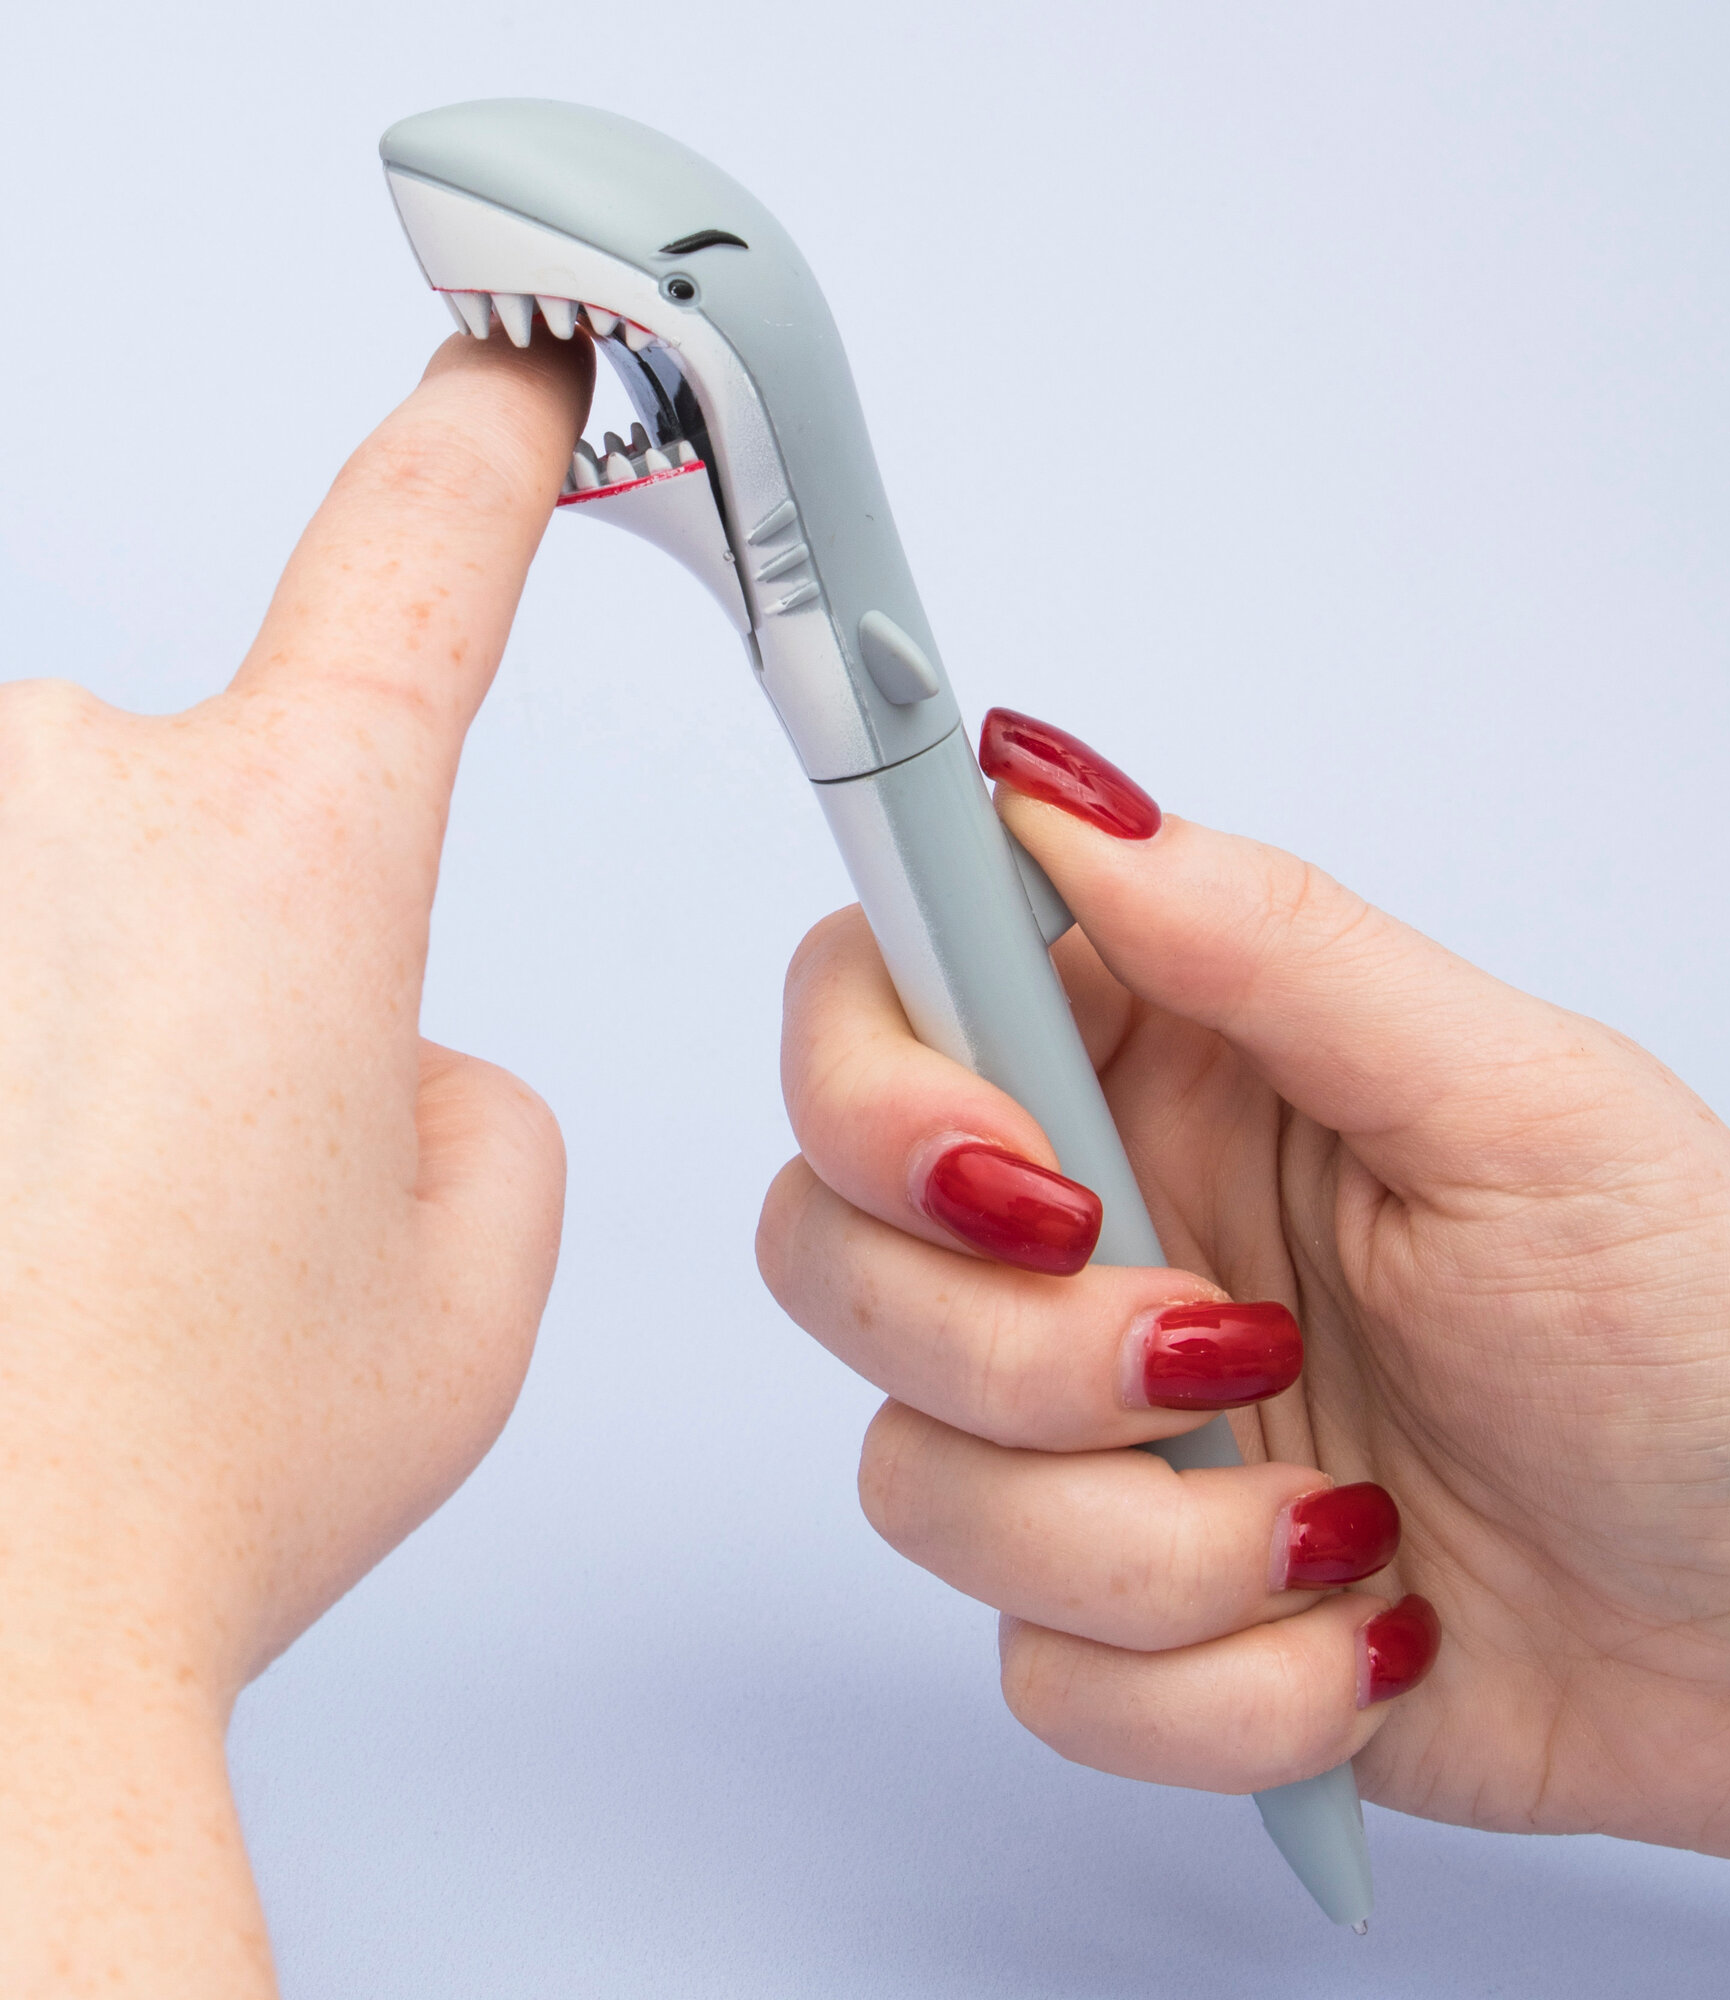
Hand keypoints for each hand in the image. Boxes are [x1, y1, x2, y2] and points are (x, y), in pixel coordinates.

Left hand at [0, 332, 588, 1995]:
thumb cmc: (177, 1477)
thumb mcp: (474, 1271)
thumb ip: (474, 1099)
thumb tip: (383, 1058)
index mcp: (294, 845)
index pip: (422, 551)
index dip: (486, 445)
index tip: (512, 371)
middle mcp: (69, 799)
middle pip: (215, 806)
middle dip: (246, 963)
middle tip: (211, 1182)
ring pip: (59, 910)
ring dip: (90, 1043)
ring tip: (69, 1250)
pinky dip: (8, 1090)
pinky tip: (10, 1238)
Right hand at [758, 708, 1729, 1938]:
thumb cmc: (1694, 1330)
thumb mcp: (1516, 1103)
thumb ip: (1273, 943)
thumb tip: (1054, 794)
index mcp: (1163, 1065)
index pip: (878, 1004)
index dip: (872, 1085)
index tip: (1011, 1164)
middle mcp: (1094, 1230)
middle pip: (831, 1253)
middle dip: (1012, 1345)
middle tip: (1215, 1343)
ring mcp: (1091, 1431)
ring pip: (916, 1480)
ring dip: (1141, 1541)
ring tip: (1344, 1528)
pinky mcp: (1122, 1611)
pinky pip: (1036, 1671)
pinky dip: (1213, 1687)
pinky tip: (1361, 1632)